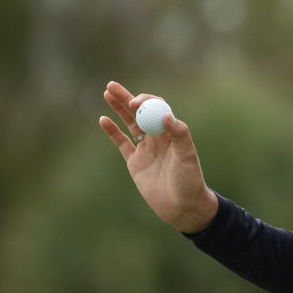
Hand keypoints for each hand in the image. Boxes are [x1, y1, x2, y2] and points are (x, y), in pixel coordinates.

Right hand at [99, 82, 217, 233]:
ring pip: (129, 123)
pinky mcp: (135, 162)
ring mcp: (145, 149)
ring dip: (118, 108)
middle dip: (126, 98)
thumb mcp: (187, 155)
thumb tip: (165, 115)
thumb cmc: (190, 180)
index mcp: (170, 132)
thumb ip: (179, 134)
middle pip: (139, 112)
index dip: (144, 102)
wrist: (182, 206)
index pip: (156, 108)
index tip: (134, 102)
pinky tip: (103, 120)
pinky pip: (121, 143)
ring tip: (107, 93)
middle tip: (111, 86)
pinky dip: (112, 131)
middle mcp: (157, 137)